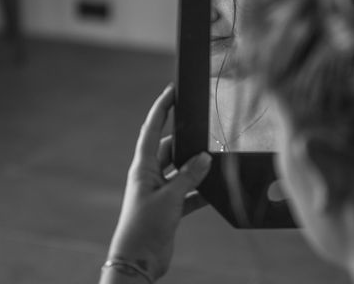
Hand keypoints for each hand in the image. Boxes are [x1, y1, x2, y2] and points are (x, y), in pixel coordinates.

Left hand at [102, 85, 210, 282]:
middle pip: (170, 149)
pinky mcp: (170, 208)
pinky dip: (200, 191)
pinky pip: (189, 192)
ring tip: (213, 163)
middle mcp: (151, 176)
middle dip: (187, 143)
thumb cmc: (144, 227)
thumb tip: (205, 157)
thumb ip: (189, 176)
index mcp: (143, 168)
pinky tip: (214, 190)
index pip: (151, 130)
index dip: (161, 109)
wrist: (139, 261)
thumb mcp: (170, 197)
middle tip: (204, 132)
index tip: (171, 90)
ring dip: (196, 169)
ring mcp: (160, 192)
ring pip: (182, 171)